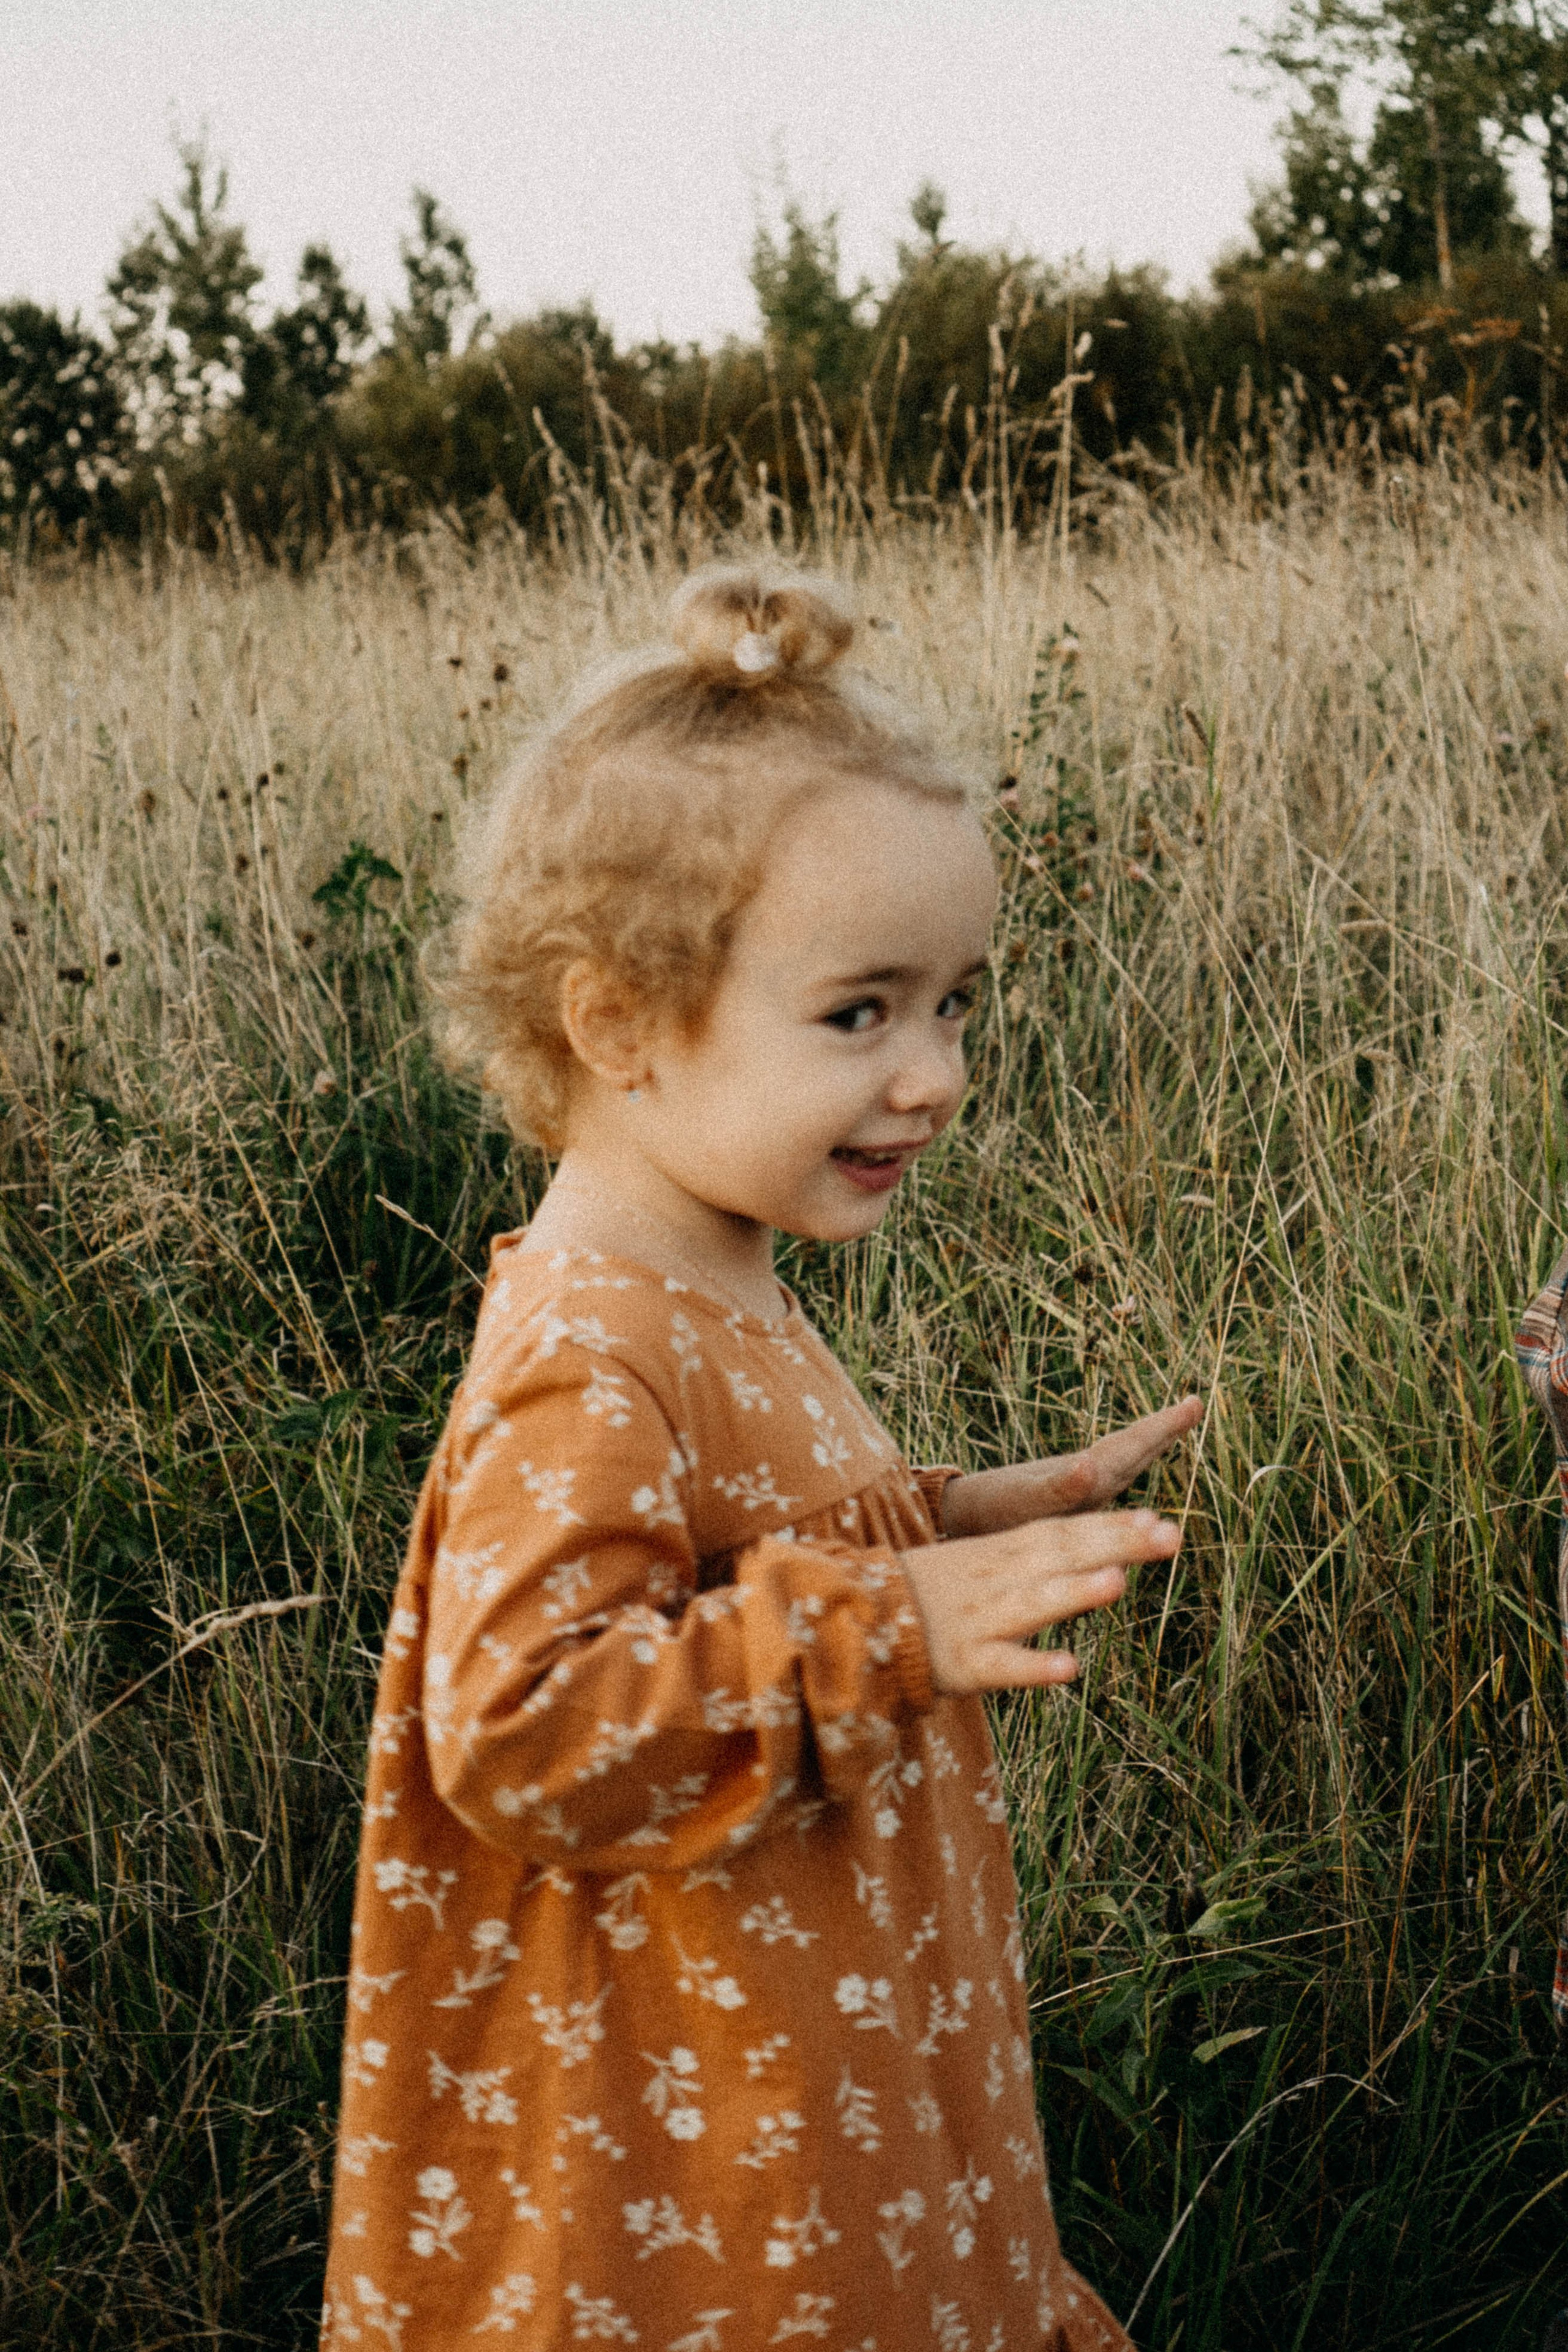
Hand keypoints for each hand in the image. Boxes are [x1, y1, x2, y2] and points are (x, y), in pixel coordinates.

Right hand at [899, 1509, 1180, 1694]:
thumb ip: (1038, 1560)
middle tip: (1170, 1536)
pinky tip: (1070, 1669)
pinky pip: (1003, 1666)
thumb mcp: (984, 1565)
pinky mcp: (965, 1664)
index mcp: (1002, 1554)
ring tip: (1119, 1584)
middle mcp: (997, 1579)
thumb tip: (1108, 1558)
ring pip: (1034, 1603)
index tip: (1160, 1520)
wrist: (856, 1618)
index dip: (1112, 1525)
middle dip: (1116, 1545)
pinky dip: (1035, 1667)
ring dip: (1076, 1592)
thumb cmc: (933, 1594)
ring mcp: (982, 1620)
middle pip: (1061, 1555)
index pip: (1064, 1531)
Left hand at [940, 1396, 1201, 1538]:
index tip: (1193, 1401)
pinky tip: (1116, 1471)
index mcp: (1085, 1475)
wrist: (959, 1521)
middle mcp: (1084, 1478)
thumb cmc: (988, 1512)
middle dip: (1162, 1430)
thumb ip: (1058, 1487)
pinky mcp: (1064, 1508)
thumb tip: (1091, 1465)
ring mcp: (1074, 1490)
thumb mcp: (1025, 1501)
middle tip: (1194, 1404)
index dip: (1164, 1428)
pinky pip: (1099, 1487)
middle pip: (1131, 1449)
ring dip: (1146, 1448)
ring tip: (1172, 1427)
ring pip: (1119, 1466)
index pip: (1133, 1446)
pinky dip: (1116, 1474)